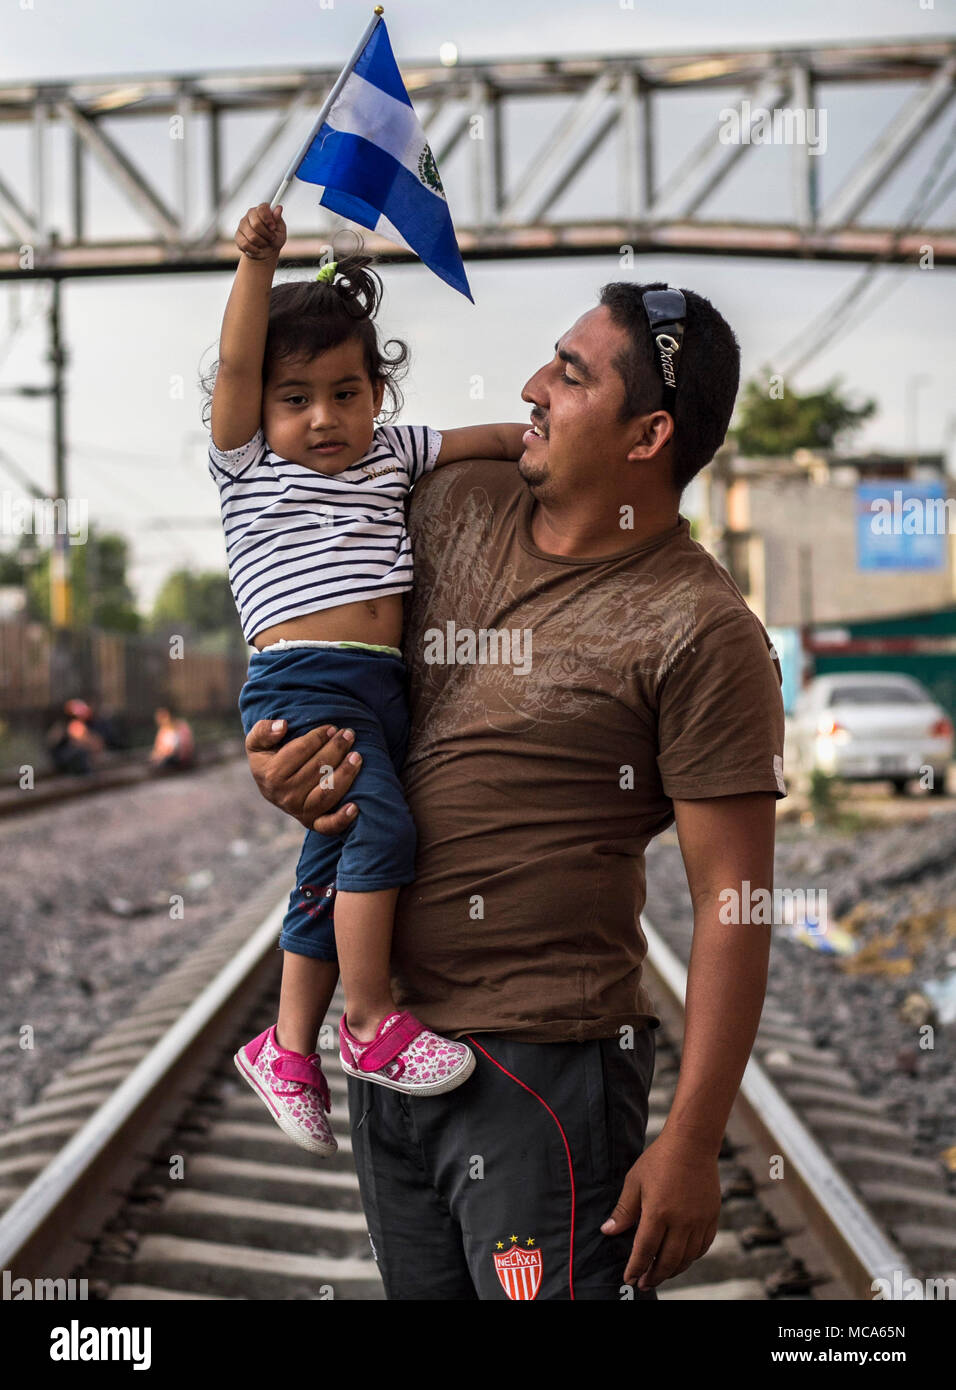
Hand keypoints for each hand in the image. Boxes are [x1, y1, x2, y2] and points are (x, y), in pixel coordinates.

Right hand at [236, 202, 286, 260]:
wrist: (267, 252)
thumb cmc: (275, 239)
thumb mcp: (280, 230)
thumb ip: (278, 220)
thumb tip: (278, 208)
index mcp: (262, 210)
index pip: (262, 208)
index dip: (268, 219)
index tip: (273, 227)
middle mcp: (250, 215)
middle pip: (256, 224)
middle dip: (266, 235)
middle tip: (271, 238)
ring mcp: (242, 224)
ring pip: (251, 236)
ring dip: (261, 243)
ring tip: (265, 243)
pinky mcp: (238, 235)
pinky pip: (245, 244)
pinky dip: (254, 249)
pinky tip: (257, 249)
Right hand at [244, 720, 361, 832]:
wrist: (273, 785)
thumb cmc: (269, 758)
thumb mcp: (258, 742)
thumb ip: (263, 731)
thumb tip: (283, 726)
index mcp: (271, 776)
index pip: (300, 751)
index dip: (318, 737)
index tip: (332, 728)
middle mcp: (285, 796)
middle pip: (317, 769)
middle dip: (336, 748)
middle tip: (349, 734)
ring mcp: (300, 812)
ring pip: (327, 792)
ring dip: (345, 773)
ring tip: (356, 756)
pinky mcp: (313, 823)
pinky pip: (329, 825)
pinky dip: (342, 818)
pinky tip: (355, 807)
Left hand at [600, 1130, 720, 1289]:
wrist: (692, 1143)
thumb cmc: (659, 1159)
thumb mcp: (634, 1181)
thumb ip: (623, 1210)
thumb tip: (608, 1231)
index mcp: (658, 1212)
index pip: (645, 1250)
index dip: (636, 1268)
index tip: (629, 1279)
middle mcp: (681, 1221)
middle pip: (667, 1261)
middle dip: (654, 1276)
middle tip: (643, 1283)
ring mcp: (699, 1221)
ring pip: (686, 1258)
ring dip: (672, 1270)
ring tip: (660, 1274)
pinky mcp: (711, 1218)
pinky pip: (702, 1247)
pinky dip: (690, 1258)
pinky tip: (681, 1259)